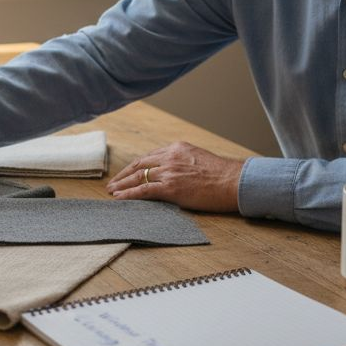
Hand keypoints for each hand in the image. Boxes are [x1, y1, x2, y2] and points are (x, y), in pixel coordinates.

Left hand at [105, 141, 242, 212]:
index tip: (127, 173)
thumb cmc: (222, 174)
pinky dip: (128, 194)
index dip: (135, 166)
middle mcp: (170, 156)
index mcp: (177, 148)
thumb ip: (183, 162)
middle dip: (123, 174)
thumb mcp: (199, 159)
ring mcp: (169, 171)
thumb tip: (174, 173)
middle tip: (113, 183)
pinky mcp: (170, 187)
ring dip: (122, 185)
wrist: (233, 181)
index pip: (150, 156)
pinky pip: (143, 190)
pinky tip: (119, 198)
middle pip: (139, 165)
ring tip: (112, 192)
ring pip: (138, 177)